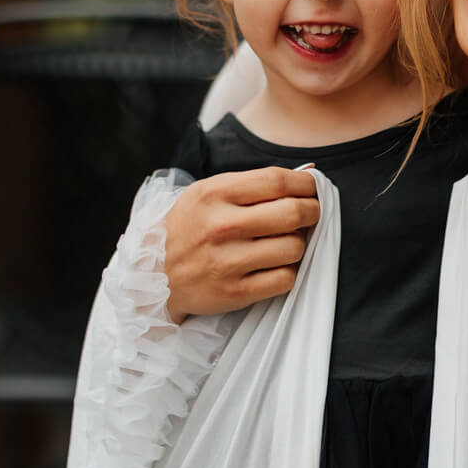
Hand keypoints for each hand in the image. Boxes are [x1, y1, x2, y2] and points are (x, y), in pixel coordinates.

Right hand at [162, 167, 319, 322]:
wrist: (154, 274)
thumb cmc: (190, 228)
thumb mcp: (208, 193)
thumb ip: (252, 184)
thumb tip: (308, 175)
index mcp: (214, 194)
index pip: (277, 181)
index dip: (306, 184)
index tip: (312, 188)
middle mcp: (221, 226)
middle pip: (293, 213)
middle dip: (313, 212)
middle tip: (311, 214)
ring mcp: (228, 262)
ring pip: (295, 247)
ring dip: (298, 243)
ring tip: (284, 241)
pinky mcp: (235, 293)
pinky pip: (286, 279)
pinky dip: (288, 271)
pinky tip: (275, 265)